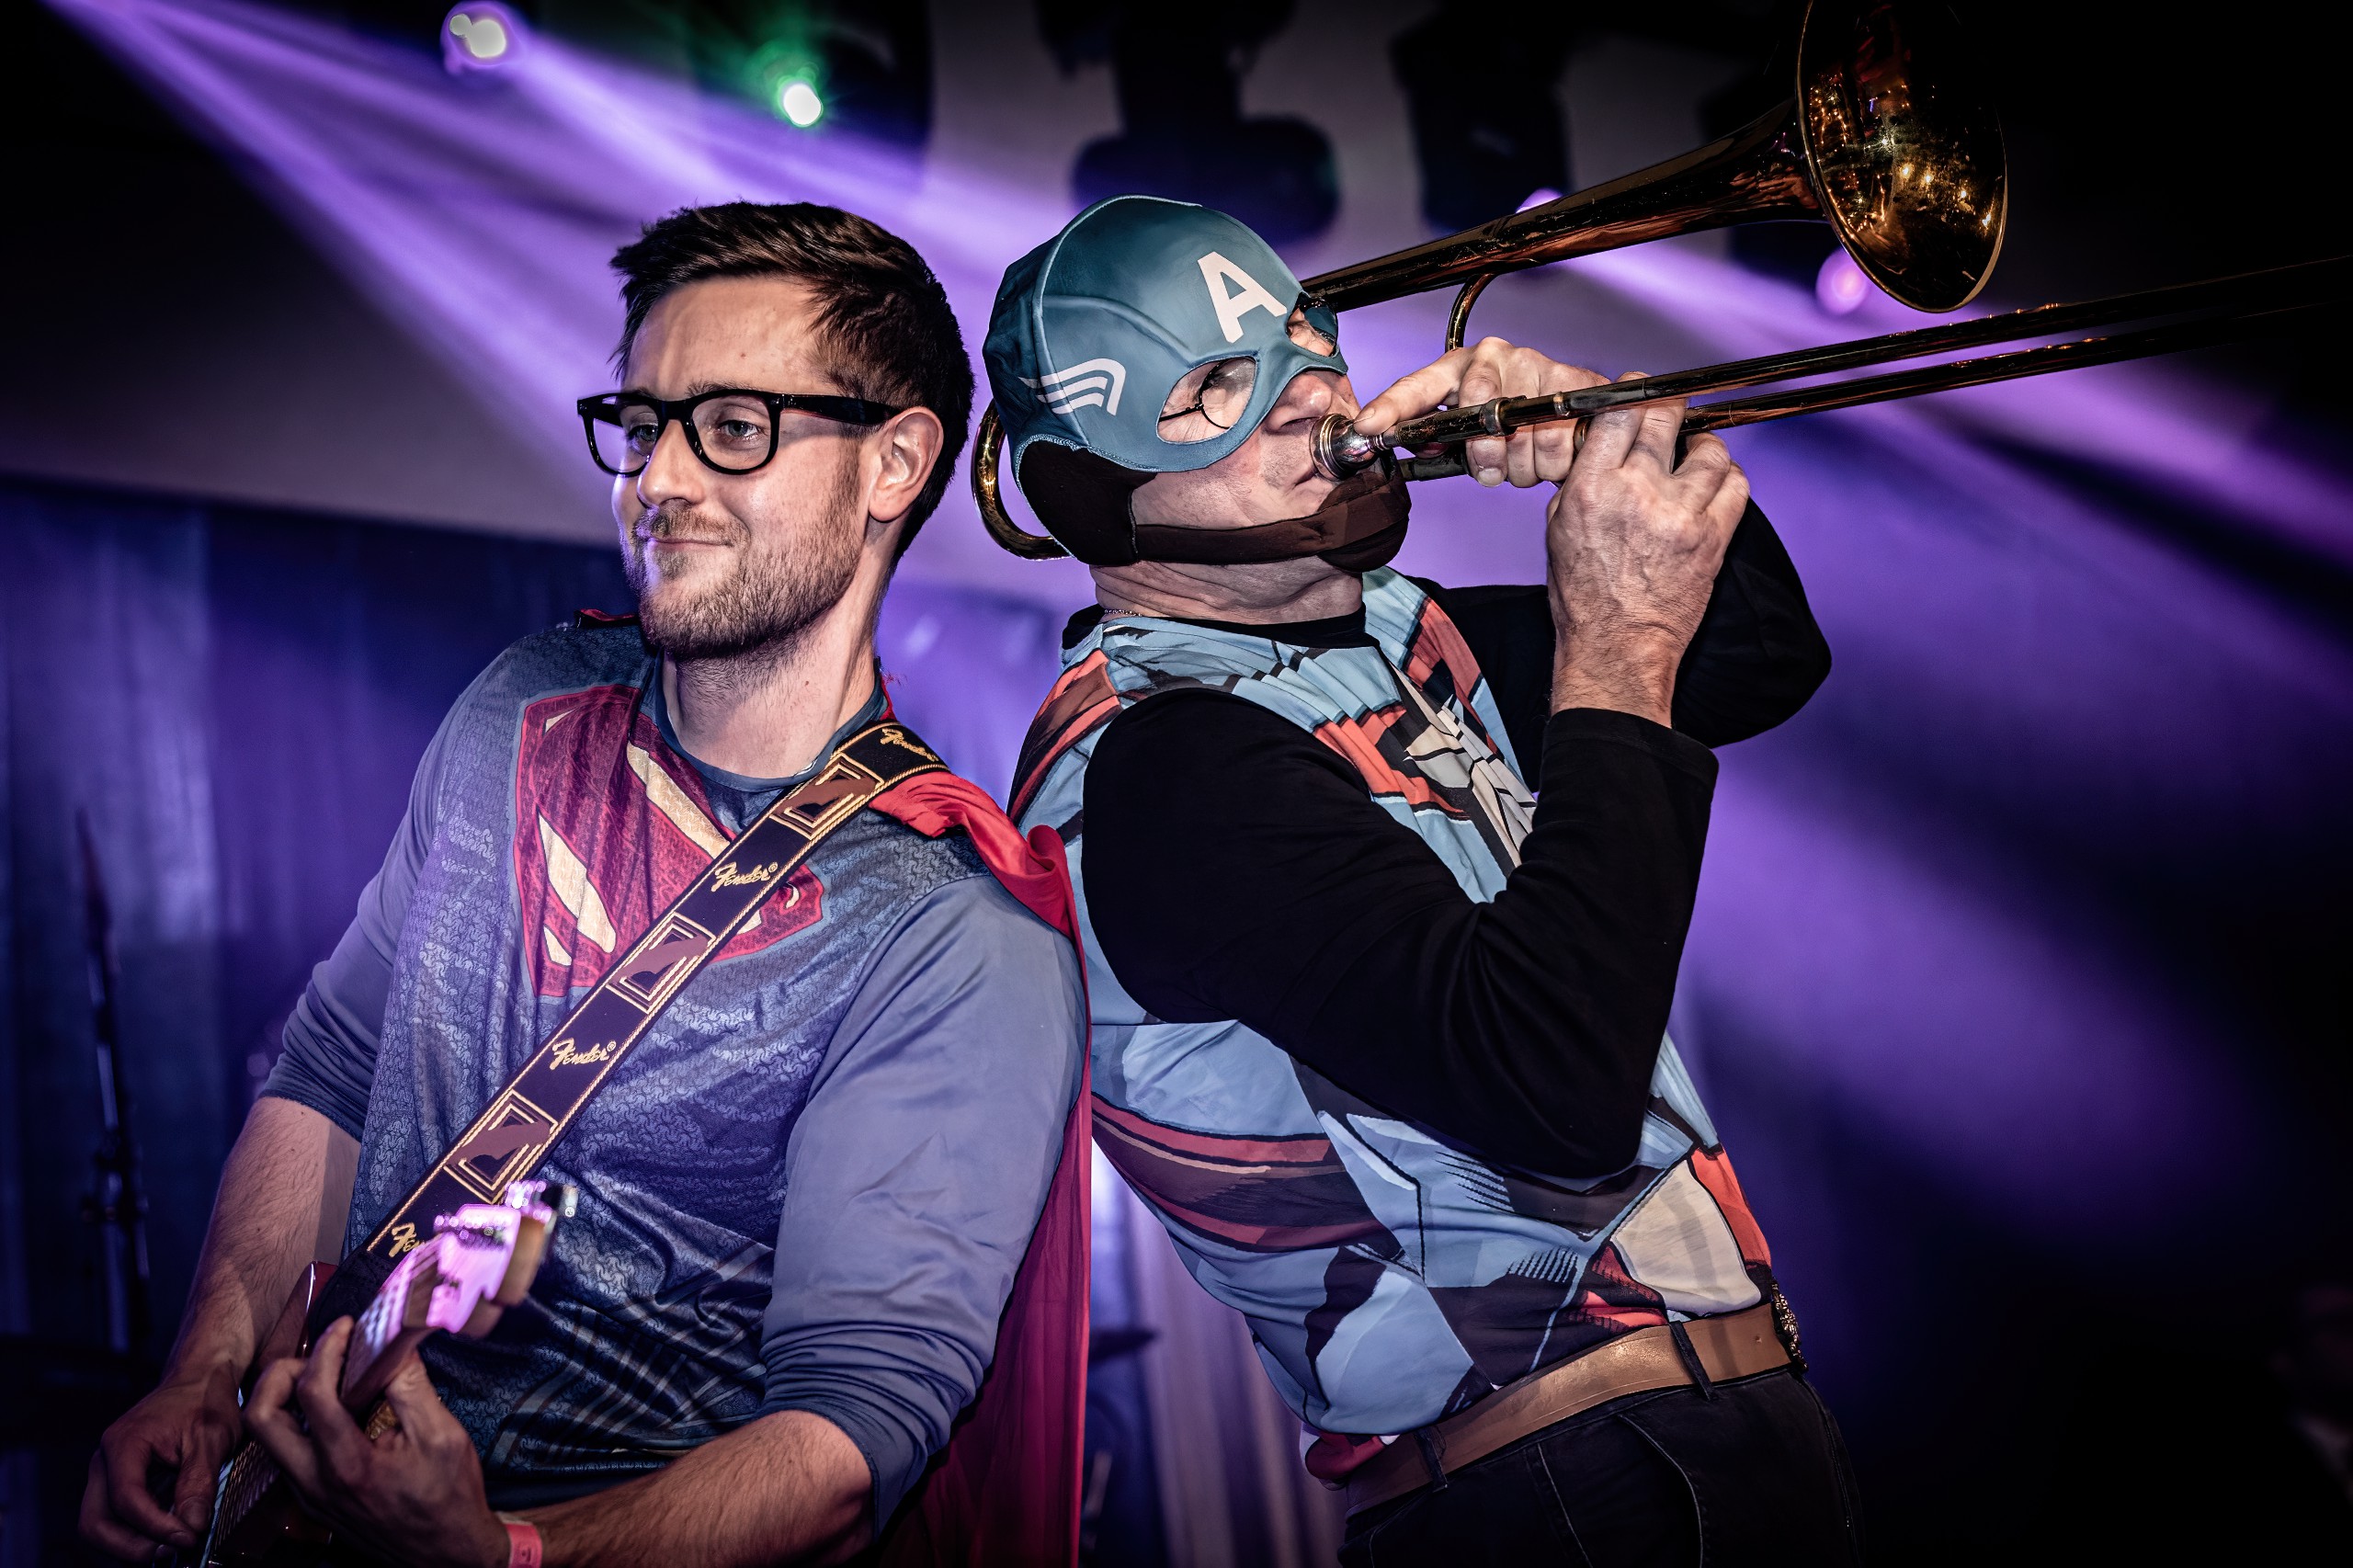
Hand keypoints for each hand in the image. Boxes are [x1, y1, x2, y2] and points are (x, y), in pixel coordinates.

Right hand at [80, 1359, 244, 1559]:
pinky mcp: (119, 1480)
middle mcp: (105, 1461)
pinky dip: (137, 1532)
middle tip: (171, 1553)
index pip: (126, 1500)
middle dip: (131, 1546)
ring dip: (132, 1544)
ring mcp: (108, 1472)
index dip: (155, 1527)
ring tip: (171, 1547)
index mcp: (123, 1445)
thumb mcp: (212, 1439)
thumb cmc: (205, 1400)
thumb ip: (199, 1483)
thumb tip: (192, 1527)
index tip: (187, 1539)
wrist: (200, 1378)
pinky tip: (167, 1534)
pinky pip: (115, 1517)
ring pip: (101, 1524)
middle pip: (97, 1522)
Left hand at [245, 1318, 510, 1567]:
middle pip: (260, 1417)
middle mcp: (317, 1482)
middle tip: (316, 1357)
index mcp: (348, 1465)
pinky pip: (288, 1454)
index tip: (345, 1329)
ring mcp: (310, 1495)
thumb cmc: (450, 1499)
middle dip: (280, 1374)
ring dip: (286, 1398)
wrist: (447, 1554)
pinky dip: (300, 1422)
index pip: (311, 1393)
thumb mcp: (442, 1435)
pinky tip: (336, 1410)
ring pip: (268, 1438)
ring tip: (326, 1377)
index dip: (327, 1348)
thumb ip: (411, 1387)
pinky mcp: (314, 1501)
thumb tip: (393, 1343)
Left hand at [1356, 337, 1607, 487]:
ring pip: (1525, 437)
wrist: (1567, 409)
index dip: (1390, 408)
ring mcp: (1535, 363)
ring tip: (1524, 458)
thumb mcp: (1464, 428)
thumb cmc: (1506, 420)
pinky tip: (1552, 451)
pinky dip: (1554, 461)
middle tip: (1492, 471)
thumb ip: (1435, 439)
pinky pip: (1559, 439)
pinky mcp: (1574, 378)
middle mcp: (1494, 355)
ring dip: (1523, 465)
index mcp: (1456, 366)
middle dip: (1487, 456)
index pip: (1416, 387)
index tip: (1367, 427)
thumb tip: (1408, 447)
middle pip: (1482, 416)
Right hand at [1545, 376, 1750, 724]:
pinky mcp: (1713, 536)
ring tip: (1695, 455)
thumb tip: (1605, 444)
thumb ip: (1583, 480)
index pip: (1619, 413)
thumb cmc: (1584, 595)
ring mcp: (1680, 514)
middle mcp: (1637, 494)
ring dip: (1703, 446)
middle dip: (1669, 408)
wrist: (1616, 647)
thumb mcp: (1560, 527)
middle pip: (1666, 418)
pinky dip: (1728, 477)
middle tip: (1670, 412)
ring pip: (1709, 450)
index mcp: (1592, 488)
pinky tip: (1714, 483)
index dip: (1632, 394)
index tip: (1636, 392)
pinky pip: (1736, 485)